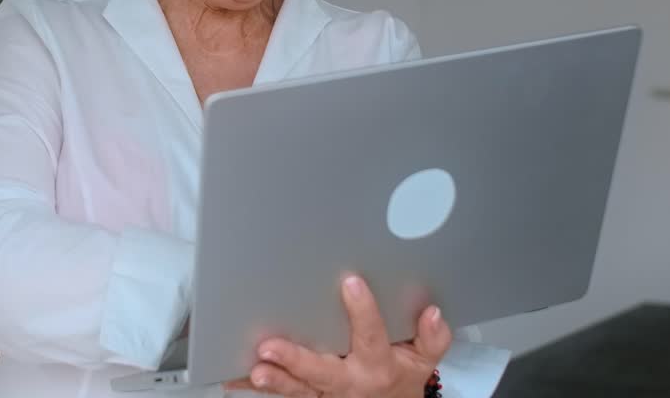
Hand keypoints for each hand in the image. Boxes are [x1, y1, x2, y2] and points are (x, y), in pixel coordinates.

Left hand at [223, 275, 451, 397]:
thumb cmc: (399, 379)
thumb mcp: (424, 361)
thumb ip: (432, 337)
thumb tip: (432, 312)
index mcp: (377, 365)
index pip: (371, 336)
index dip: (363, 310)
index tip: (351, 283)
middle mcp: (348, 382)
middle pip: (322, 371)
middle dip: (296, 359)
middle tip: (270, 346)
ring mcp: (325, 394)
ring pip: (297, 388)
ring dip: (274, 379)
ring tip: (254, 367)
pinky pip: (283, 394)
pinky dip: (258, 387)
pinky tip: (237, 377)